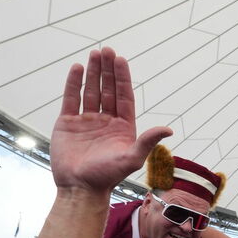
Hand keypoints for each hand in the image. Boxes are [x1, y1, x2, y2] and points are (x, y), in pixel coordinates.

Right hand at [49, 47, 171, 193]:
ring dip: (93, 72)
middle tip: (106, 50)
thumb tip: (168, 130)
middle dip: (108, 69)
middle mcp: (106, 121)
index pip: (124, 96)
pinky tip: (77, 68)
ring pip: (91, 90)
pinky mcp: (68, 123)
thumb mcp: (131, 158)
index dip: (122, 78)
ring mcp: (87, 120)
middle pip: (108, 89)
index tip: (120, 59)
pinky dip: (74, 83)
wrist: (80, 188)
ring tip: (95, 53)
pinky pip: (71, 98)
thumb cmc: (107, 176)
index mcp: (123, 127)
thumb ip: (147, 142)